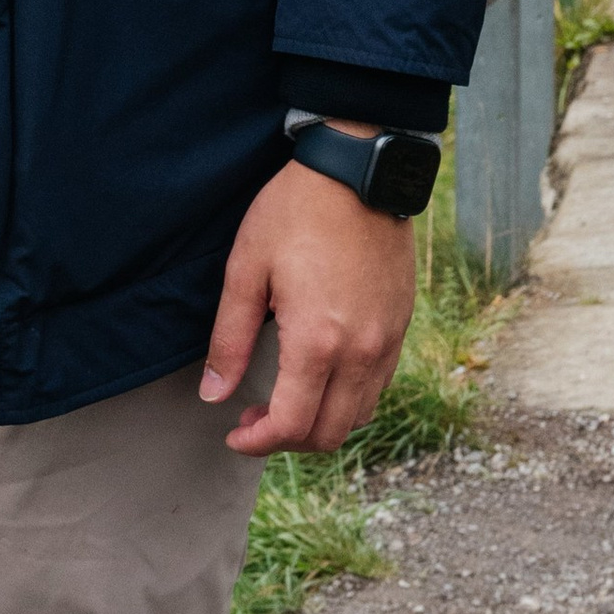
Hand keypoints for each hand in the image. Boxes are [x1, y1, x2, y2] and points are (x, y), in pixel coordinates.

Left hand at [199, 144, 417, 455]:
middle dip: (286, 440)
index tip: (234, 435)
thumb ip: (230, 338)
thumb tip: (213, 394)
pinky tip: (321, 375)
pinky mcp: (400, 327)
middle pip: (328, 434)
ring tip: (286, 399)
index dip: (258, 442)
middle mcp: (360, 353)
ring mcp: (387, 342)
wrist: (358, 171)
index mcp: (317, 342)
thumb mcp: (247, 267)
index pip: (291, 425)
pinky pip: (377, 387)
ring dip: (320, 423)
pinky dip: (348, 400)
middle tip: (253, 419)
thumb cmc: (295, 212)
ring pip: (357, 417)